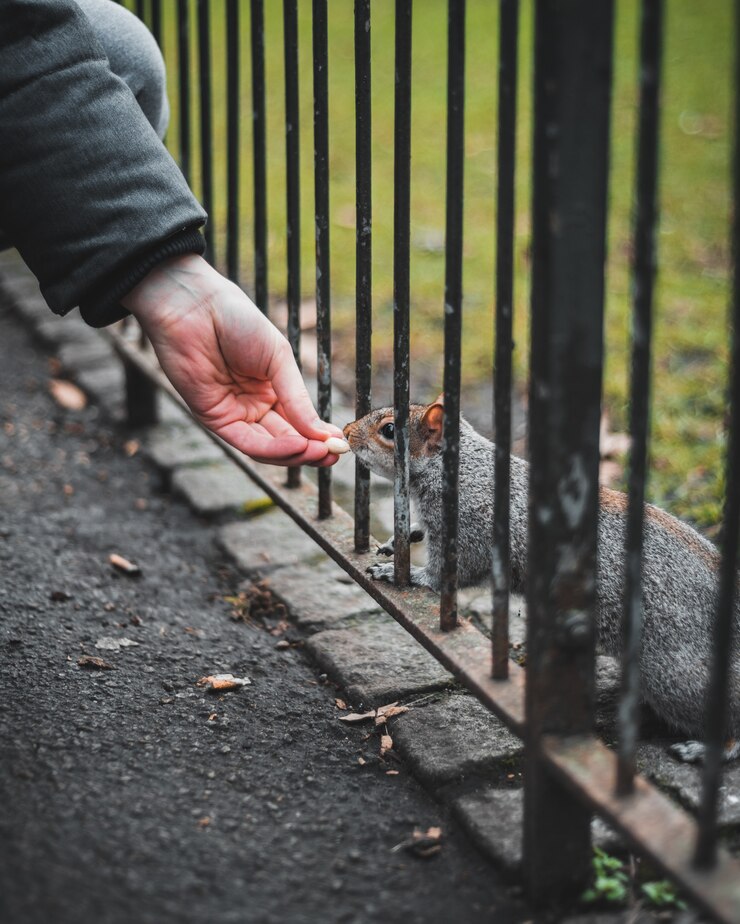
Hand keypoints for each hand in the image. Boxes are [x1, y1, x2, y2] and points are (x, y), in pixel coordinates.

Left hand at [122, 254, 342, 465]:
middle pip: (285, 440)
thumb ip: (297, 398)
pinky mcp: (214, 419)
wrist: (196, 307)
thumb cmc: (238, 322)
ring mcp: (234, 414)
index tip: (341, 444)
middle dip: (310, 451)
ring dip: (294, 454)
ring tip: (318, 451)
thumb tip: (323, 434)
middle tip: (333, 455)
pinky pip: (247, 442)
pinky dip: (272, 449)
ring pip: (267, 448)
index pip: (299, 422)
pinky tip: (295, 445)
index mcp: (272, 389)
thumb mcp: (279, 360)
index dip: (319, 436)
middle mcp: (253, 406)